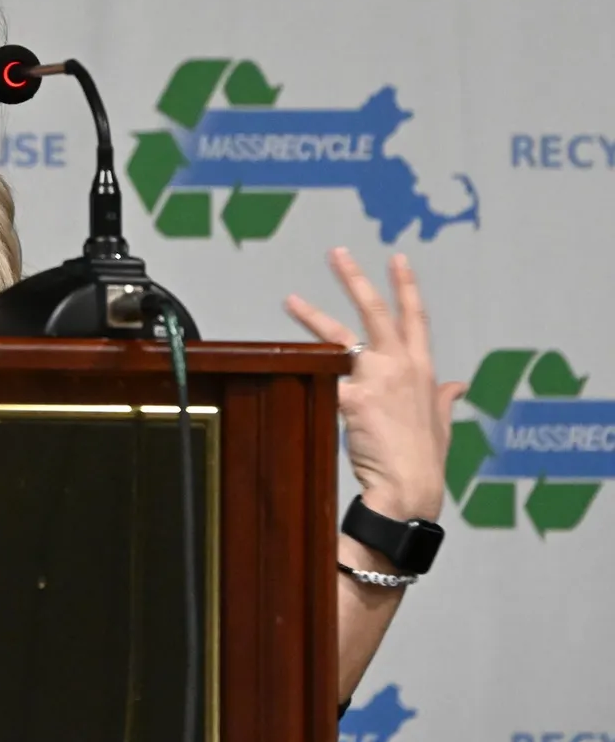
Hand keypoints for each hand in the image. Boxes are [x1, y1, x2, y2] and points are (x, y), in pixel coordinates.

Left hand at [284, 248, 466, 522]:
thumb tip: (459, 385)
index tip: (397, 259)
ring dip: (312, 317)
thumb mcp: (442, 423)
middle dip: (354, 278)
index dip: (406, 287)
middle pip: (374, 311)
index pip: (415, 318)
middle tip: (337, 253)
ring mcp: (376, 378)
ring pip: (337, 338)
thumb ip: (445, 398)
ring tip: (289, 300)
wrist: (409, 488)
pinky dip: (304, 369)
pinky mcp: (352, 397)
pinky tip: (282, 361)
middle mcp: (400, 366)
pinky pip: (322, 376)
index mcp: (423, 369)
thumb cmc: (424, 460)